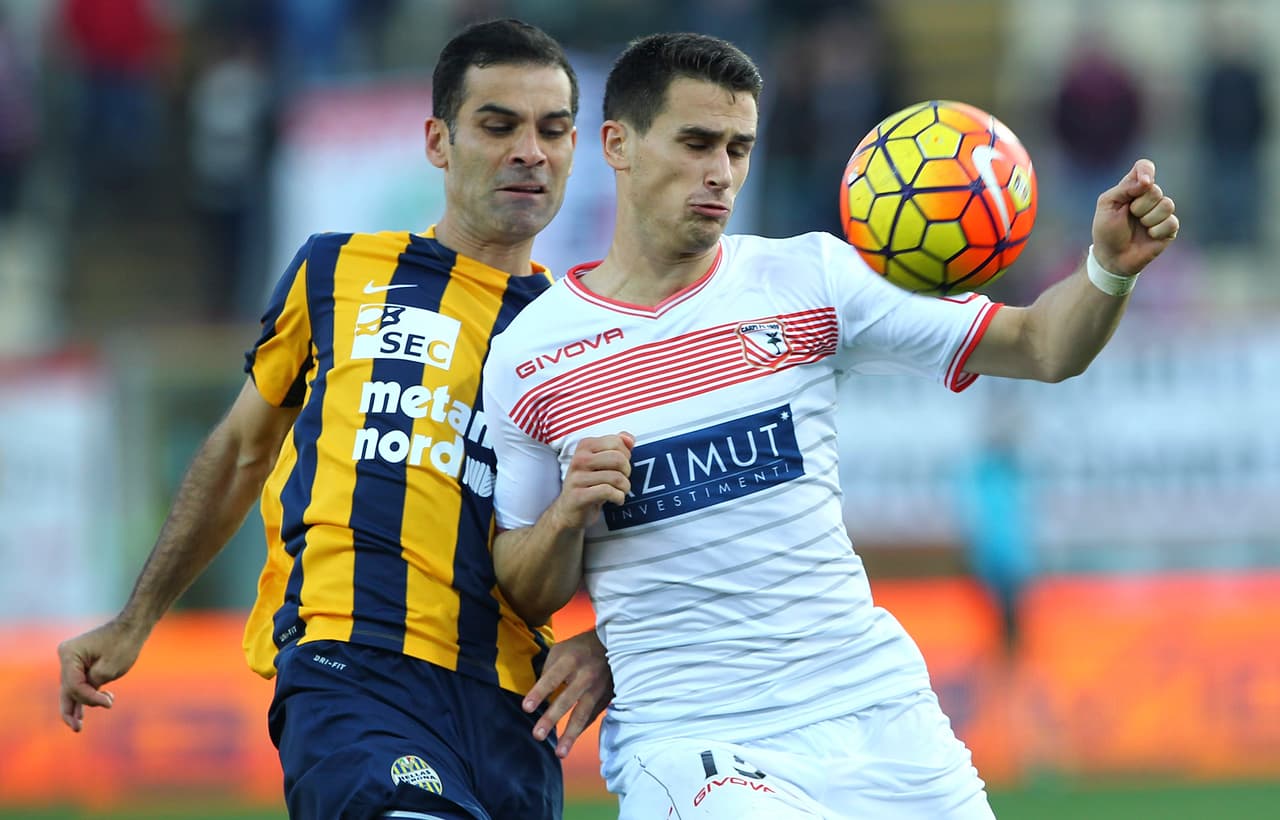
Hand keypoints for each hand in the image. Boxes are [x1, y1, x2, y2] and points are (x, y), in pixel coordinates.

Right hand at [57, 619, 148, 731]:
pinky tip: (86, 711)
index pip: (74, 685)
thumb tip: (83, 698)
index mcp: (69, 654)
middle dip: (72, 709)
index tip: (109, 702)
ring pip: (72, 688)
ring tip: (78, 725)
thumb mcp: (109, 669)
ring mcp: (72, 659)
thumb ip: (92, 686)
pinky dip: (85, 695)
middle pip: (67, 688)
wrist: (133, 627)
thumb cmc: (124, 644)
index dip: (89, 698)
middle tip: (77, 728)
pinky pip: (79, 682)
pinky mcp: (81, 662)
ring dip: (80, 704)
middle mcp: (66, 656)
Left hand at [523, 629, 612, 758]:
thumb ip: (548, 671)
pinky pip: (590, 718)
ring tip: (559, 753)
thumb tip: (538, 695)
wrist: (614, 645)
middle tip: (537, 735)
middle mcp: (586, 675)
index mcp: (571, 660)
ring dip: (571, 735)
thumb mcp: (560, 650)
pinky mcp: (606, 698)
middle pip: (567, 699)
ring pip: (583, 714)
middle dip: (552, 718)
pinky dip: (579, 731)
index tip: (526, 708)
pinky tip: (568, 743)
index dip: (539, 692)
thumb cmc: (579, 648)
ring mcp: (598, 688)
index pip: (552, 678)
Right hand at [549, 433, 634, 531]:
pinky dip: (618, 497)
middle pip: (618, 459)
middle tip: (622, 480)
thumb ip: (618, 446)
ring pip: (615, 477)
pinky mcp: (578, 496)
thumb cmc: (590, 484)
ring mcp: (577, 478)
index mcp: (585, 446)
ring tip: (620, 491)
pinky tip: (616, 500)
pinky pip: (607, 492)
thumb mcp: (603, 462)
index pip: (616, 442)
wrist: (569, 511)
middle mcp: (579, 459)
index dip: (626, 456)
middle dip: (627, 472)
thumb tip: (630, 439)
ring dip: (625, 487)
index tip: (621, 467)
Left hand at [1091, 158, 1178, 275]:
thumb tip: (1146, 181)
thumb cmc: (1106, 230)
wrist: (1112, 257)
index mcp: (1132, 188)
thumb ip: (1124, 188)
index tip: (1144, 182)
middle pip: (1155, 190)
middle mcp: (1149, 197)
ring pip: (1167, 205)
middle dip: (1139, 206)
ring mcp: (1160, 212)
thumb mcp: (1107, 205)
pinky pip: (1171, 222)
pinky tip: (1148, 236)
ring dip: (1148, 219)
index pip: (1144, 167)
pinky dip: (1156, 231)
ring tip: (1139, 226)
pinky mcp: (1169, 228)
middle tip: (1129, 216)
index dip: (1146, 170)